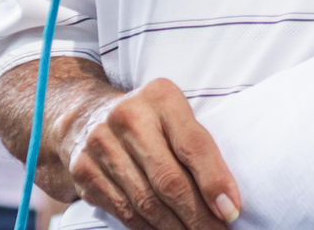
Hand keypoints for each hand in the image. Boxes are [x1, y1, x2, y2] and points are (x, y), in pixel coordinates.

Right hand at [59, 78, 240, 229]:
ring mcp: (101, 143)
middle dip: (198, 215)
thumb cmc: (148, 121)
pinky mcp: (83, 170)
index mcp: (160, 97)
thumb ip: (198, 147)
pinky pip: (124, 211)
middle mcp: (127, 116)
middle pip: (169, 179)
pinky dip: (149, 228)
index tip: (231, 211)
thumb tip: (226, 201)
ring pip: (146, 201)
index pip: (193, 145)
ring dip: (175, 228)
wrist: (87, 116)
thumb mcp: (175, 117)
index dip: (214, 182)